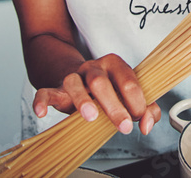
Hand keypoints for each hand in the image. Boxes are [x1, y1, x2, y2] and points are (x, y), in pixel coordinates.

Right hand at [33, 53, 159, 135]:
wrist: (74, 75)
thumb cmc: (106, 88)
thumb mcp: (125, 94)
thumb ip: (144, 108)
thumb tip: (148, 124)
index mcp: (114, 65)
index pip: (128, 80)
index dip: (137, 100)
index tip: (140, 119)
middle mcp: (93, 68)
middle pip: (101, 81)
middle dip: (114, 105)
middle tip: (124, 125)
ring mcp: (73, 76)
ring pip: (74, 83)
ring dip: (82, 100)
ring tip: (91, 117)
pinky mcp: (55, 88)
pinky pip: (45, 91)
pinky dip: (42, 100)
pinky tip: (41, 112)